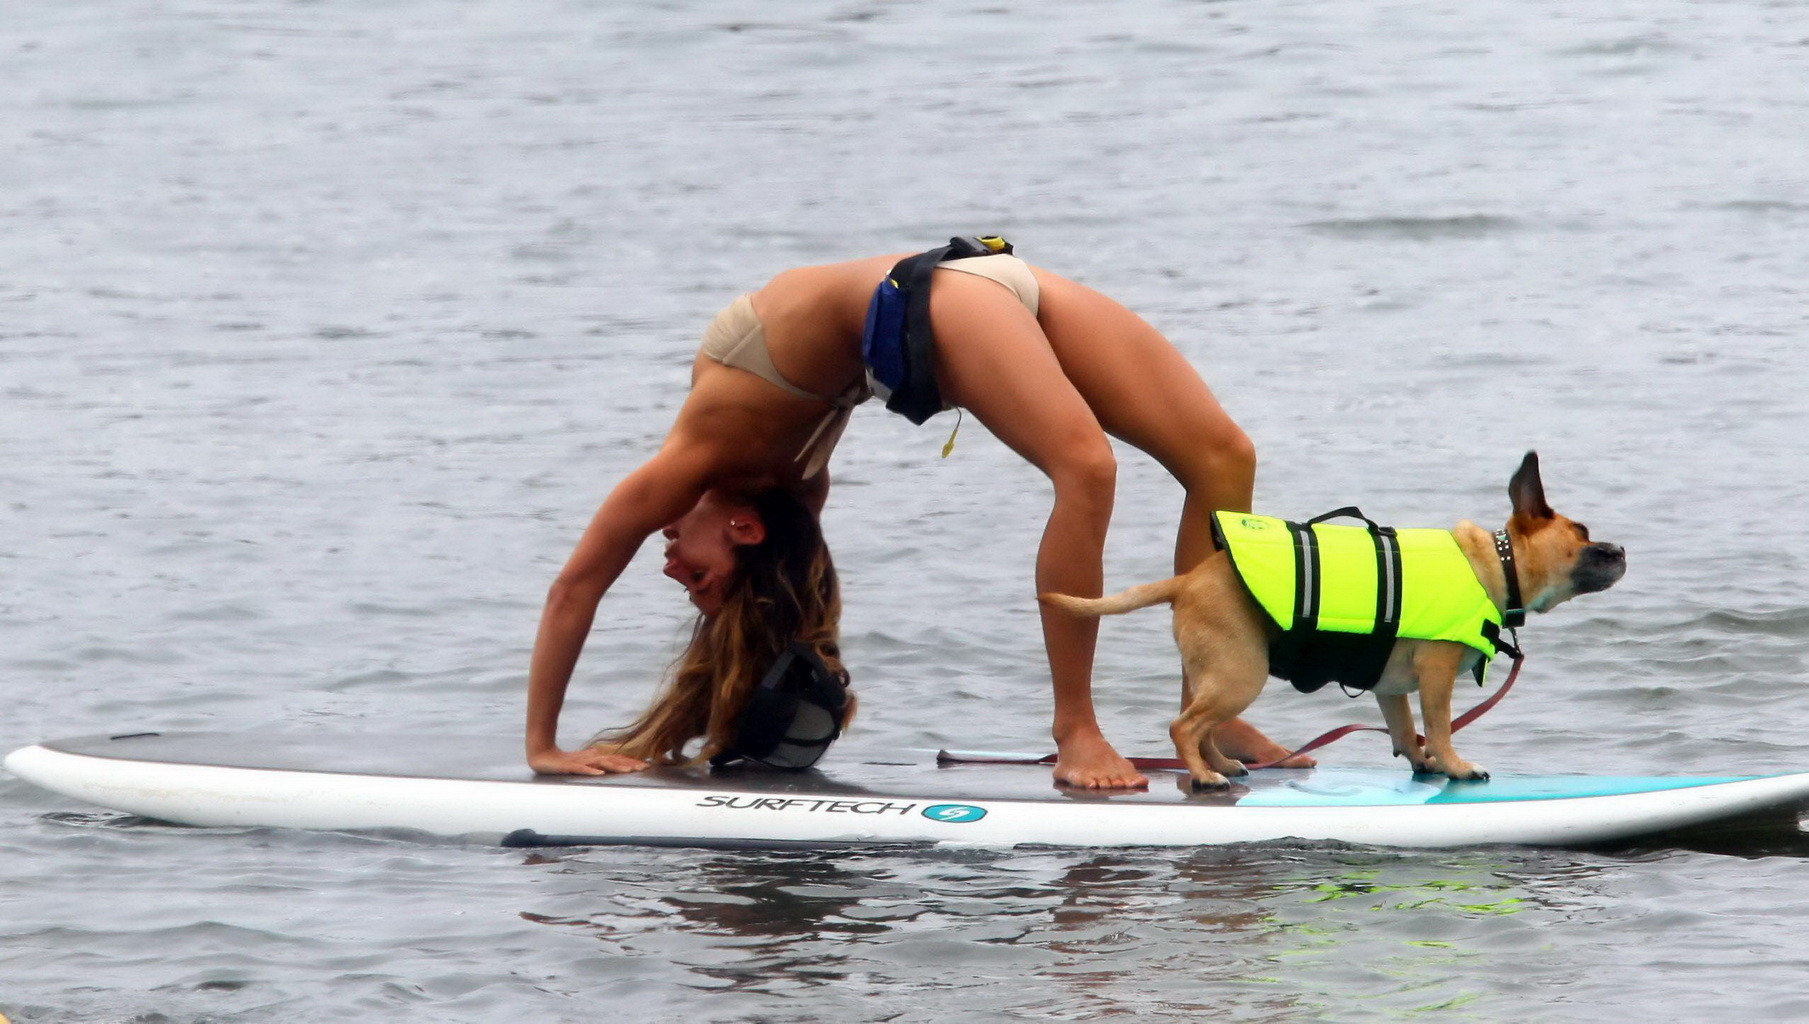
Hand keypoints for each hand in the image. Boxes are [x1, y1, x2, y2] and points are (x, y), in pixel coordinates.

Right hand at [528, 745, 649, 775]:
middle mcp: (591, 758)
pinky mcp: (569, 766)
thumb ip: (593, 762)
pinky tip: (600, 774)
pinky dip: (591, 771)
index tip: (646, 766)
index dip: (631, 762)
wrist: (541, 754)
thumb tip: (604, 761)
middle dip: (629, 764)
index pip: (617, 759)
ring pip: (602, 764)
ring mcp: (581, 762)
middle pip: (614, 761)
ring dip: (616, 767)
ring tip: (629, 771)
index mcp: (595, 758)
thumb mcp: (581, 762)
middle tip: (644, 768)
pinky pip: (582, 769)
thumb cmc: (563, 759)